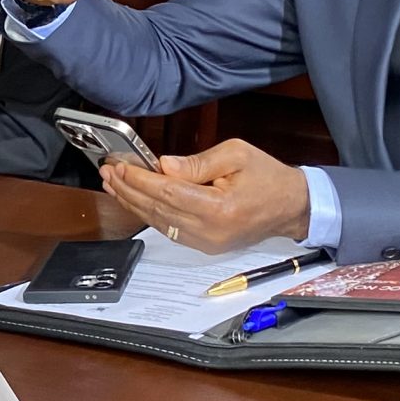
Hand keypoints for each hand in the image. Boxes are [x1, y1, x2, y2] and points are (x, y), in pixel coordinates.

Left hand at [98, 140, 310, 251]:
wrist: (291, 206)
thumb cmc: (267, 176)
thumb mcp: (236, 155)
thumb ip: (197, 163)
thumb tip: (163, 166)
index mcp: (219, 208)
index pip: (167, 193)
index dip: (139, 179)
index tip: (120, 165)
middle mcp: (210, 231)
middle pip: (157, 210)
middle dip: (128, 190)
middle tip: (108, 172)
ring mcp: (206, 243)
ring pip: (159, 222)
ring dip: (133, 202)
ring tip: (113, 183)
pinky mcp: (205, 246)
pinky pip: (169, 229)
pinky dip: (149, 213)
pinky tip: (135, 199)